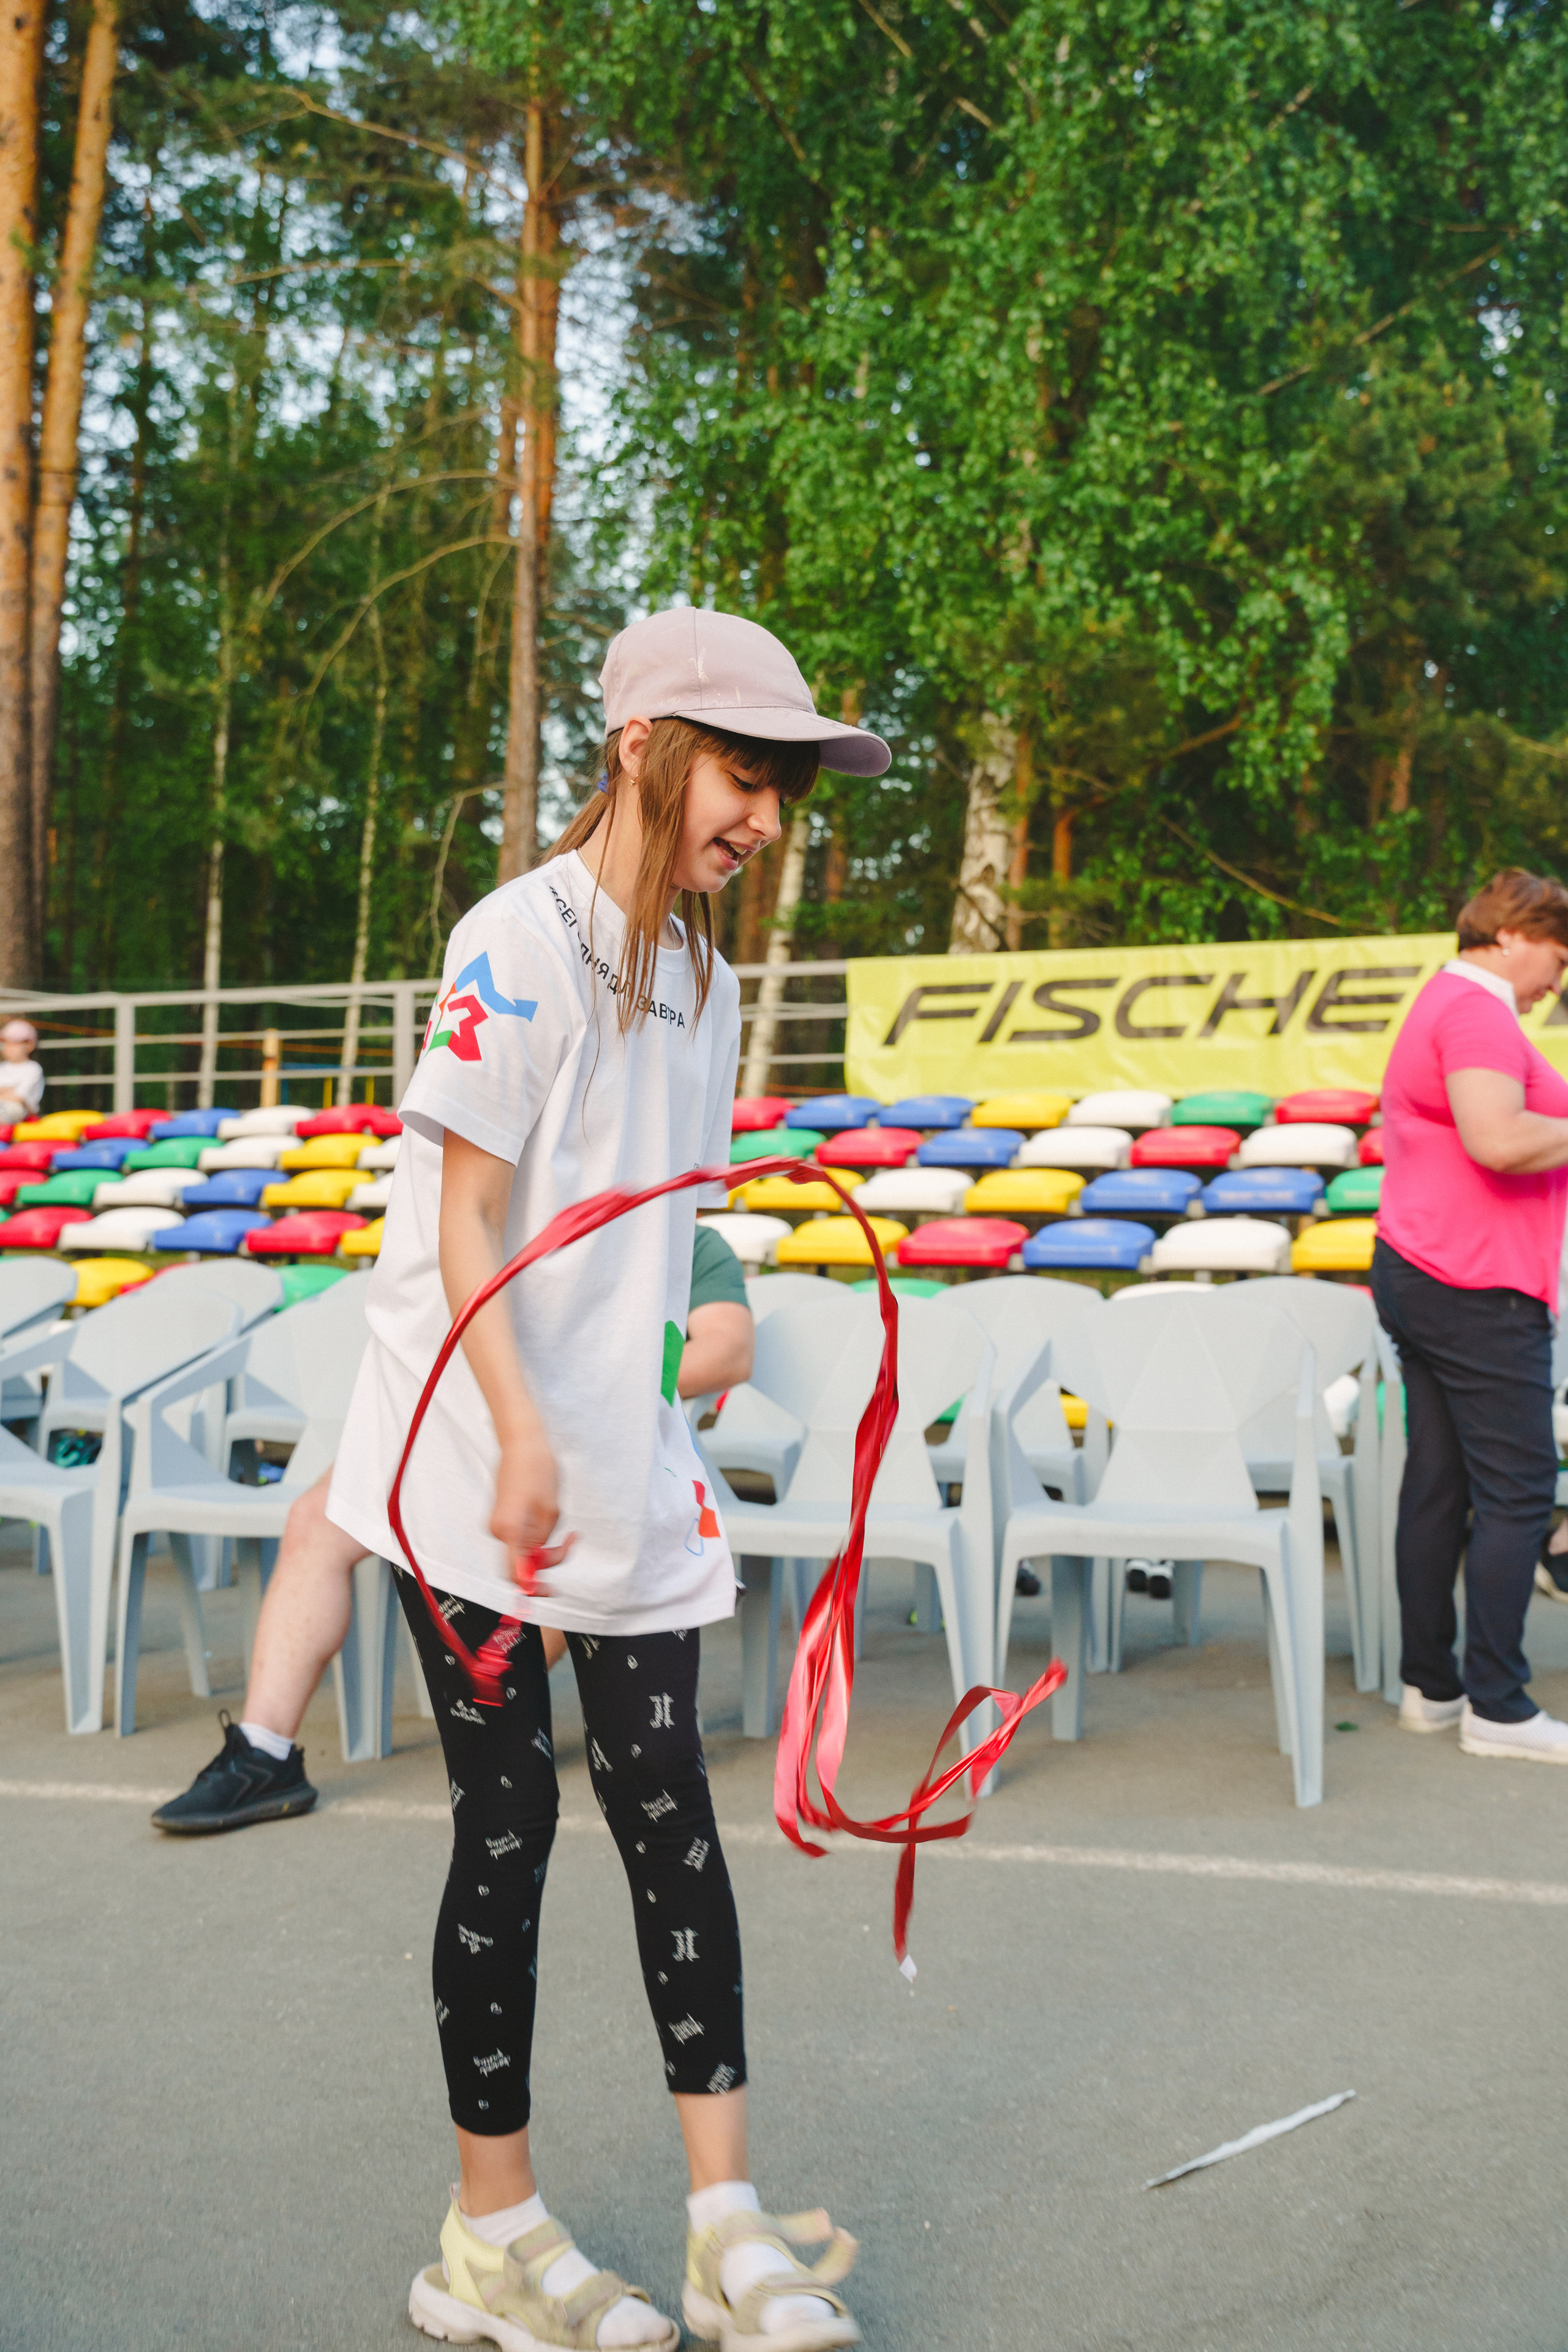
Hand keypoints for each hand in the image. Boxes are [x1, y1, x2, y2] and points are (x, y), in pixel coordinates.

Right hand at [492, 1430, 575, 1589]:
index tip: (551, 1590)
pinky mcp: (504, 1518)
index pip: (516, 1575)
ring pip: (523, 1550)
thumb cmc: (538, 1470)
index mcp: (509, 1531)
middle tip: (569, 1541)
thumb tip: (536, 1569)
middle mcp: (498, 1531)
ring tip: (561, 1520)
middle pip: (522, 1564)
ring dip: (545, 1545)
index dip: (533, 1588)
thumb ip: (542, 1545)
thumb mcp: (550, 1511)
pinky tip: (549, 1516)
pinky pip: (521, 1537)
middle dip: (548, 1560)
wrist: (523, 1442)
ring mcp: (499, 1524)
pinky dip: (537, 1535)